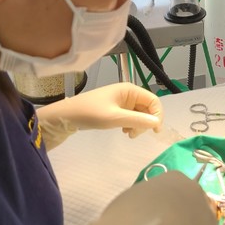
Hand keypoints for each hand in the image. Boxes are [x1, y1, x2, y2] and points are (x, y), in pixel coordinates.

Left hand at [38, 82, 162, 148]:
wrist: (66, 116)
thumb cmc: (90, 113)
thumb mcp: (114, 118)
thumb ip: (137, 120)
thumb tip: (157, 123)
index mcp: (130, 90)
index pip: (154, 100)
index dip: (157, 115)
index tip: (154, 131)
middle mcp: (128, 94)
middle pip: (148, 108)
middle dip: (146, 122)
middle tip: (134, 134)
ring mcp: (122, 101)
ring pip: (140, 114)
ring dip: (138, 125)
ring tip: (128, 134)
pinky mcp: (116, 109)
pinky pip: (131, 116)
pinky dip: (131, 125)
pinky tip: (123, 131)